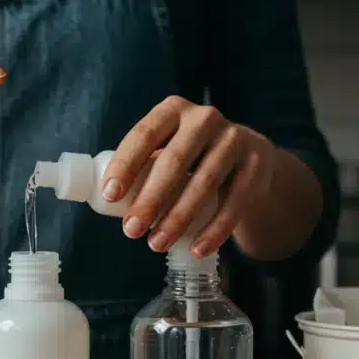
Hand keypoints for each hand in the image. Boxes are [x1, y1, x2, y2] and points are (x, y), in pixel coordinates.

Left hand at [101, 96, 275, 256]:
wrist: (249, 156)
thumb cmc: (191, 157)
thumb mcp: (168, 148)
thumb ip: (142, 165)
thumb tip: (103, 199)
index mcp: (173, 110)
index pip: (144, 135)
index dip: (125, 165)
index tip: (110, 196)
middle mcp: (204, 119)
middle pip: (174, 161)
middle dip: (150, 199)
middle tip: (131, 230)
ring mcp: (234, 139)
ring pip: (204, 182)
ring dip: (178, 218)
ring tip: (156, 244)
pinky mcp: (255, 164)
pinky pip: (234, 201)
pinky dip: (215, 229)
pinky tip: (197, 248)